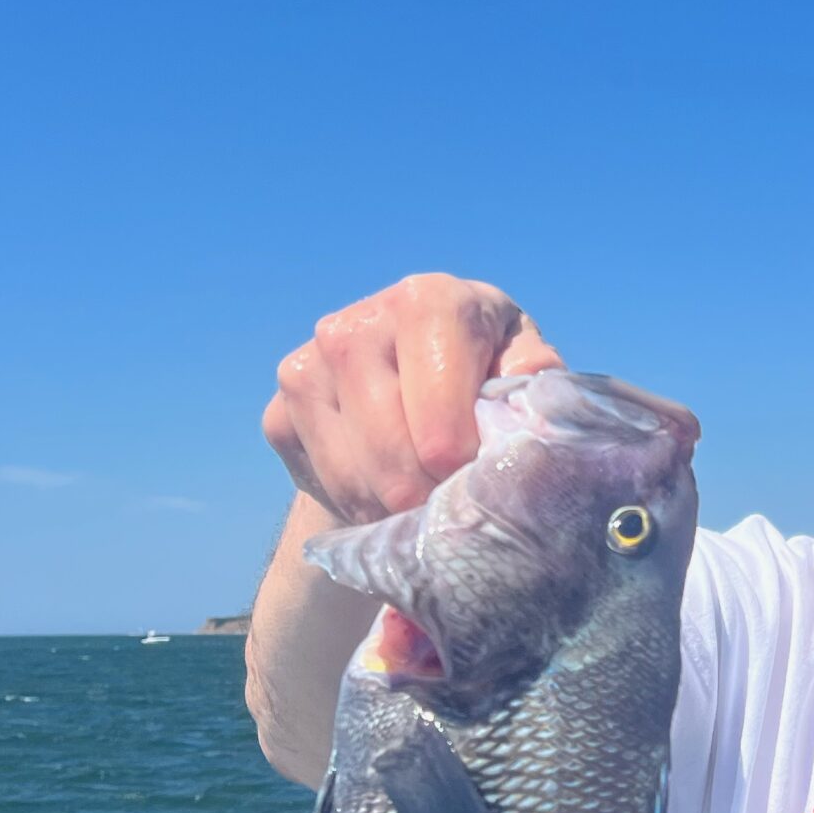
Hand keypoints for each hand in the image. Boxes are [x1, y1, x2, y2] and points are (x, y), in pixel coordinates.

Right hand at [264, 273, 565, 524]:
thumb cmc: (486, 371)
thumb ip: (535, 378)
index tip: (475, 480)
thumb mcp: (523, 364)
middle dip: (430, 496)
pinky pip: (325, 484)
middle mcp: (356, 325)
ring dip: (397, 510)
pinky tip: (390, 497)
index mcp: (428, 302)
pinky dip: (364, 509)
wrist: (414, 381)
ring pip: (355, 477)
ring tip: (427, 508)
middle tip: (455, 508)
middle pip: (393, 450)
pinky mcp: (278, 411)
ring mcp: (308, 366)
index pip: (438, 410)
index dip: (461, 463)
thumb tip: (527, 395)